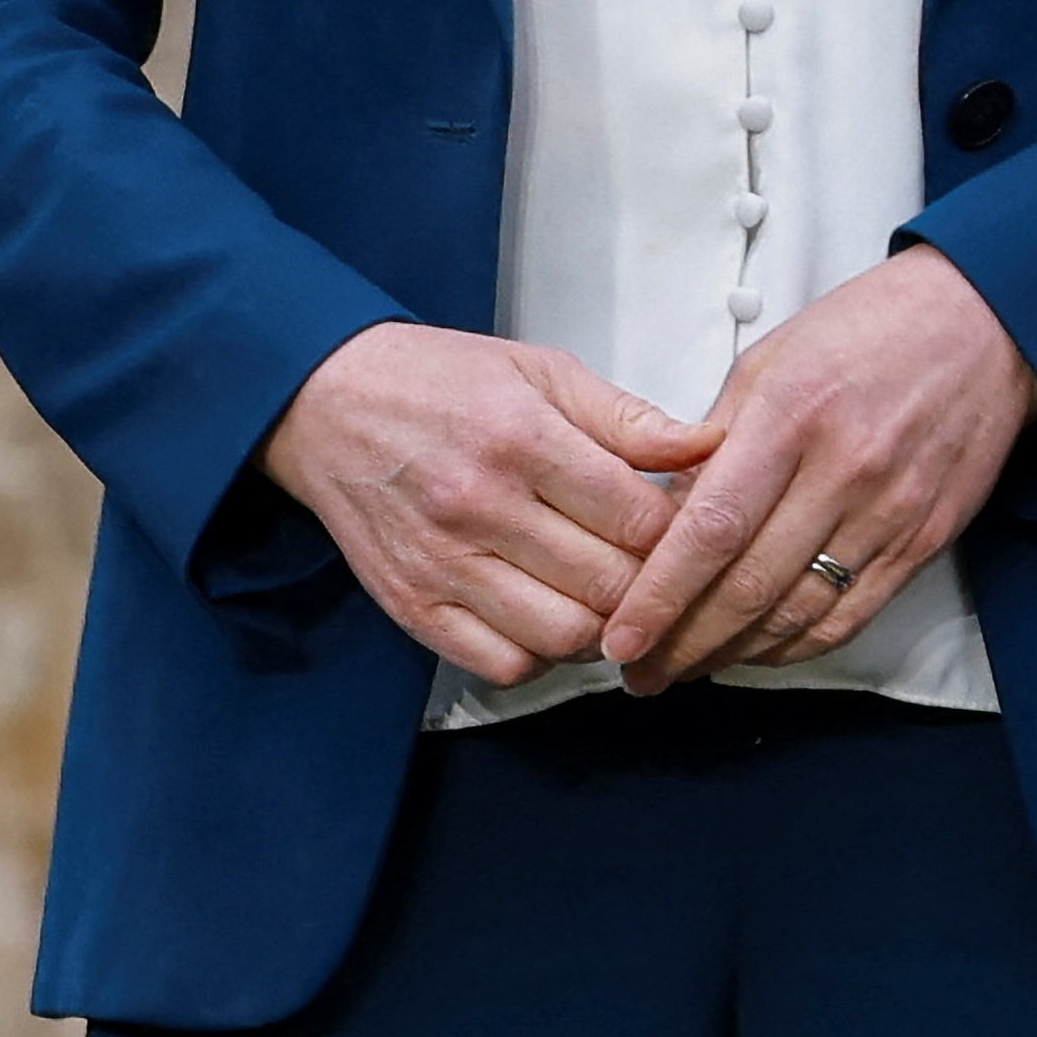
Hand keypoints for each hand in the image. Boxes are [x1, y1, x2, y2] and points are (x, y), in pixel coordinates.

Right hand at [258, 325, 714, 684]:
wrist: (326, 402)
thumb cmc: (439, 382)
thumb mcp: (543, 371)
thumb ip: (629, 418)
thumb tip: (711, 445)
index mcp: (521, 438)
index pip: (638, 518)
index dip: (682, 531)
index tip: (688, 525)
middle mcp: (479, 507)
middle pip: (608, 584)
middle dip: (652, 583)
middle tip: (660, 567)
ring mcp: (442, 564)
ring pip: (562, 635)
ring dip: (602, 627)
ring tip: (608, 594)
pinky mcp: (411, 607)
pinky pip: (500, 664)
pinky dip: (540, 655)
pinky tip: (550, 616)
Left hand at [599, 247, 1036, 689]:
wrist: (985, 324)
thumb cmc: (872, 329)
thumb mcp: (772, 358)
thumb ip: (714, 437)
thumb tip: (665, 514)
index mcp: (793, 415)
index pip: (712, 528)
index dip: (660, 595)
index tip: (621, 636)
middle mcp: (843, 471)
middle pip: (749, 587)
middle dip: (683, 643)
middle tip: (639, 670)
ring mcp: (890, 512)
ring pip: (797, 614)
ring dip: (732, 654)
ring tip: (685, 668)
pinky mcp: (924, 539)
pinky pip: (850, 616)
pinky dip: (796, 646)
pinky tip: (758, 651)